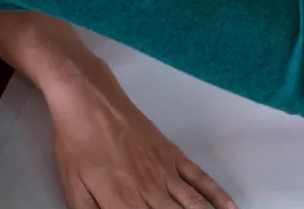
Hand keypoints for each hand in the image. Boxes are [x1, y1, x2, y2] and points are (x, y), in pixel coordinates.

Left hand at [44, 61, 235, 208]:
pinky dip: (217, 194)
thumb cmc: (76, 146)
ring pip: (193, 205)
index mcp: (122, 203)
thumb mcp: (73, 189)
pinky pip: (200, 178)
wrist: (89, 104)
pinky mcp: (173, 156)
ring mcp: (165, 173)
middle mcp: (149, 192)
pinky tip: (230, 207)